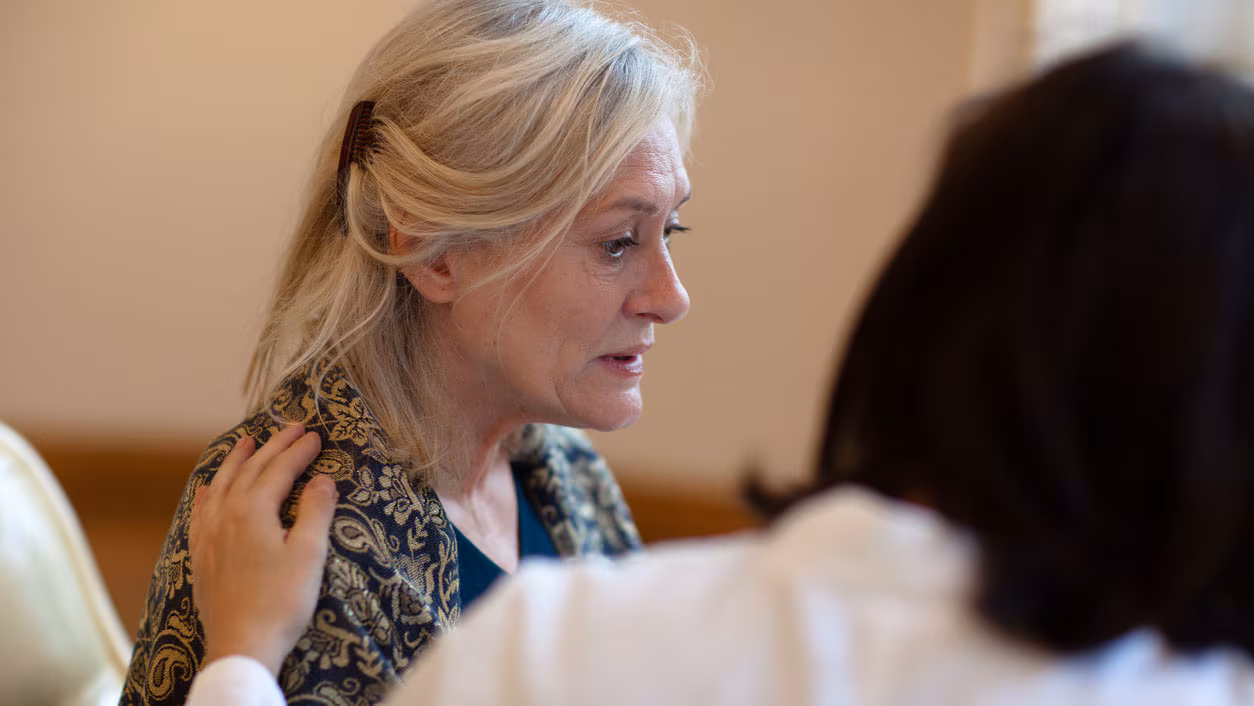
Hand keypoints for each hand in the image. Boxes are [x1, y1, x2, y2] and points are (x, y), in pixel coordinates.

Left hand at [190, 424, 336, 676]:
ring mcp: (209, 535)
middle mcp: (225, 515)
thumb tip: (322, 479)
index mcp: (253, 511)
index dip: (299, 451)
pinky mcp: (201, 555)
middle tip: (292, 428)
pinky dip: (207, 493)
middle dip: (273, 447)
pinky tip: (207, 488)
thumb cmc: (281, 601)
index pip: (278, 470)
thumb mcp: (309, 554)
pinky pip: (201, 512)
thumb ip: (316, 511)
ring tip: (245, 441)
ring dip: (236, 461)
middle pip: (250, 471)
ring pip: (221, 486)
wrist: (242, 645)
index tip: (316, 435)